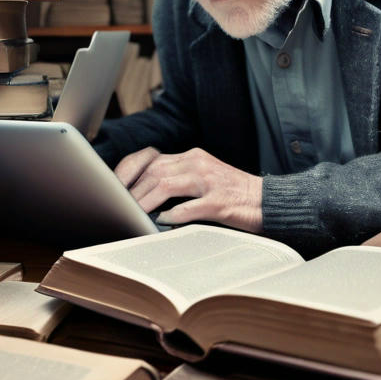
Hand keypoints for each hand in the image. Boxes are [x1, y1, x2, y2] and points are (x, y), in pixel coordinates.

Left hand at [114, 147, 262, 232]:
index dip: (127, 171)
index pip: (150, 158)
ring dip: (145, 202)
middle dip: (131, 191)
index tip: (112, 187)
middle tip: (117, 207)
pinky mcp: (219, 202)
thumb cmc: (232, 195)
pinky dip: (172, 216)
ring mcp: (209, 181)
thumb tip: (143, 194)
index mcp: (191, 157)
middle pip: (154, 172)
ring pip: (166, 185)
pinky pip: (189, 208)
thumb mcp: (203, 178)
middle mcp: (198, 163)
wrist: (268, 201)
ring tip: (133, 215)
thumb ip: (177, 180)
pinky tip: (162, 222)